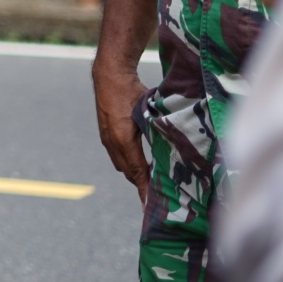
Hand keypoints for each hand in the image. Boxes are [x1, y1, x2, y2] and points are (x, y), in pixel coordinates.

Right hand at [93, 67, 150, 203]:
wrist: (109, 75)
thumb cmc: (132, 91)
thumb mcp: (149, 112)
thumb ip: (159, 131)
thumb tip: (177, 147)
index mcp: (124, 140)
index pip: (138, 172)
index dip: (145, 190)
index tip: (151, 206)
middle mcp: (112, 143)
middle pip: (129, 172)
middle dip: (141, 186)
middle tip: (157, 197)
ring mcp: (107, 138)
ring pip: (122, 165)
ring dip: (135, 174)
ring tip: (151, 182)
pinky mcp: (105, 133)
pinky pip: (117, 156)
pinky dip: (129, 163)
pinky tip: (140, 163)